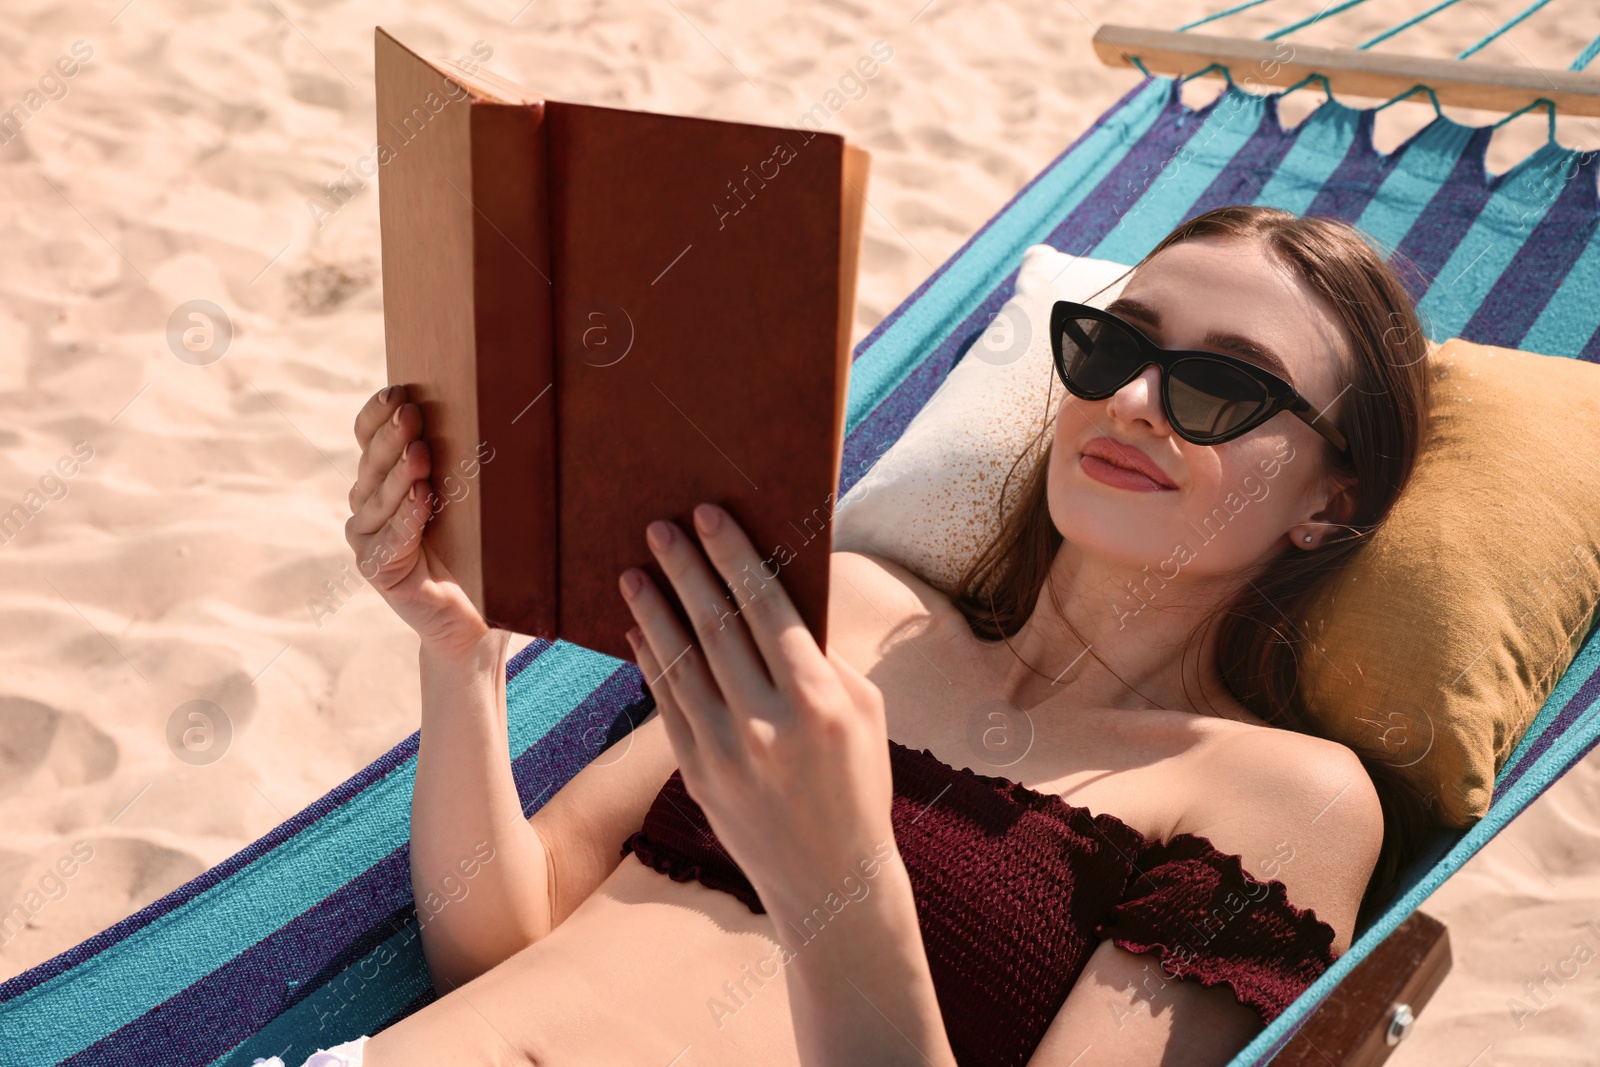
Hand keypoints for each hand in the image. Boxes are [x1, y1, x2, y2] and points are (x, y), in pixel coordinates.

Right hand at [345, 386, 487, 656]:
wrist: (476, 614)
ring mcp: (368, 537)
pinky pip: (390, 540)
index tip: (398, 391)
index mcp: (384, 477)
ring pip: (378, 499)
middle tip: (412, 414)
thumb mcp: (472, 499)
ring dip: (400, 475)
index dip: (377, 414)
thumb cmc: (477, 549)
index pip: (368, 436)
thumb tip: (496, 408)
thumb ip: (464, 461)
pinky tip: (422, 500)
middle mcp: (368, 504)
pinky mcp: (377, 569)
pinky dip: (407, 519)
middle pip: (372, 463)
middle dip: (392, 437)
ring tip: (422, 454)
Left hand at [618, 502, 895, 917]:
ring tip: (632, 571)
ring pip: (680, 663)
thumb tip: (774, 598)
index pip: (767, 608)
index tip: (709, 516)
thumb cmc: (858, 782)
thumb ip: (822, 657)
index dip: (734, 556)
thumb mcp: (864, 712)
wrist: (832, 880)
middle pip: (716, 626)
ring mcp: (727, 753)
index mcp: (819, 701)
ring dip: (653, 610)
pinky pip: (666, 705)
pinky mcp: (698, 777)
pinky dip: (650, 663)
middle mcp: (768, 725)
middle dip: (685, 569)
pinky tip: (637, 631)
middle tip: (659, 527)